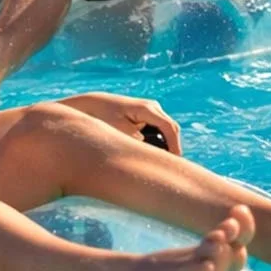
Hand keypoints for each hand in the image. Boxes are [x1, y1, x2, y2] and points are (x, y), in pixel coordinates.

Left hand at [57, 92, 182, 156]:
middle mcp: (152, 106)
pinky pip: (161, 128)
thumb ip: (136, 141)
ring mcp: (152, 109)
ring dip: (168, 143)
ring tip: (166, 161)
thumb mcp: (118, 131)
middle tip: (173, 166)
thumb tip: (151, 151)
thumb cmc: (104, 117)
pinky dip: (162, 140)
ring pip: (168, 129)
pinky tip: (158, 153)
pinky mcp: (149, 114)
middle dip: (174, 147)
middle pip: (172, 128)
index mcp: (146, 108)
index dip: (174, 145)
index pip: (169, 127)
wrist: (95, 104)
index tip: (175, 160)